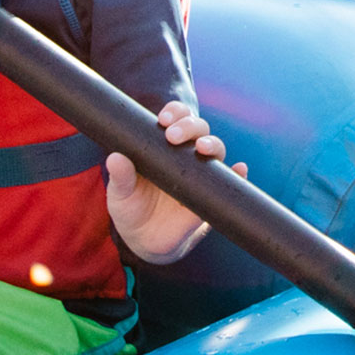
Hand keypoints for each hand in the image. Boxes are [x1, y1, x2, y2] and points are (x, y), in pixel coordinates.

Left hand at [104, 100, 246, 263]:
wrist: (145, 241)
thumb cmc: (131, 210)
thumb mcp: (120, 194)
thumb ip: (120, 177)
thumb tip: (115, 158)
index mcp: (164, 147)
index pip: (176, 119)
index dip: (175, 112)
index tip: (163, 119)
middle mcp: (186, 156)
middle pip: (198, 129)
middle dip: (190, 125)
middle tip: (173, 136)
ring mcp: (201, 175)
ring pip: (215, 150)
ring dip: (213, 144)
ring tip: (202, 148)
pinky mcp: (211, 196)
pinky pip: (231, 183)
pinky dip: (238, 175)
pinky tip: (240, 170)